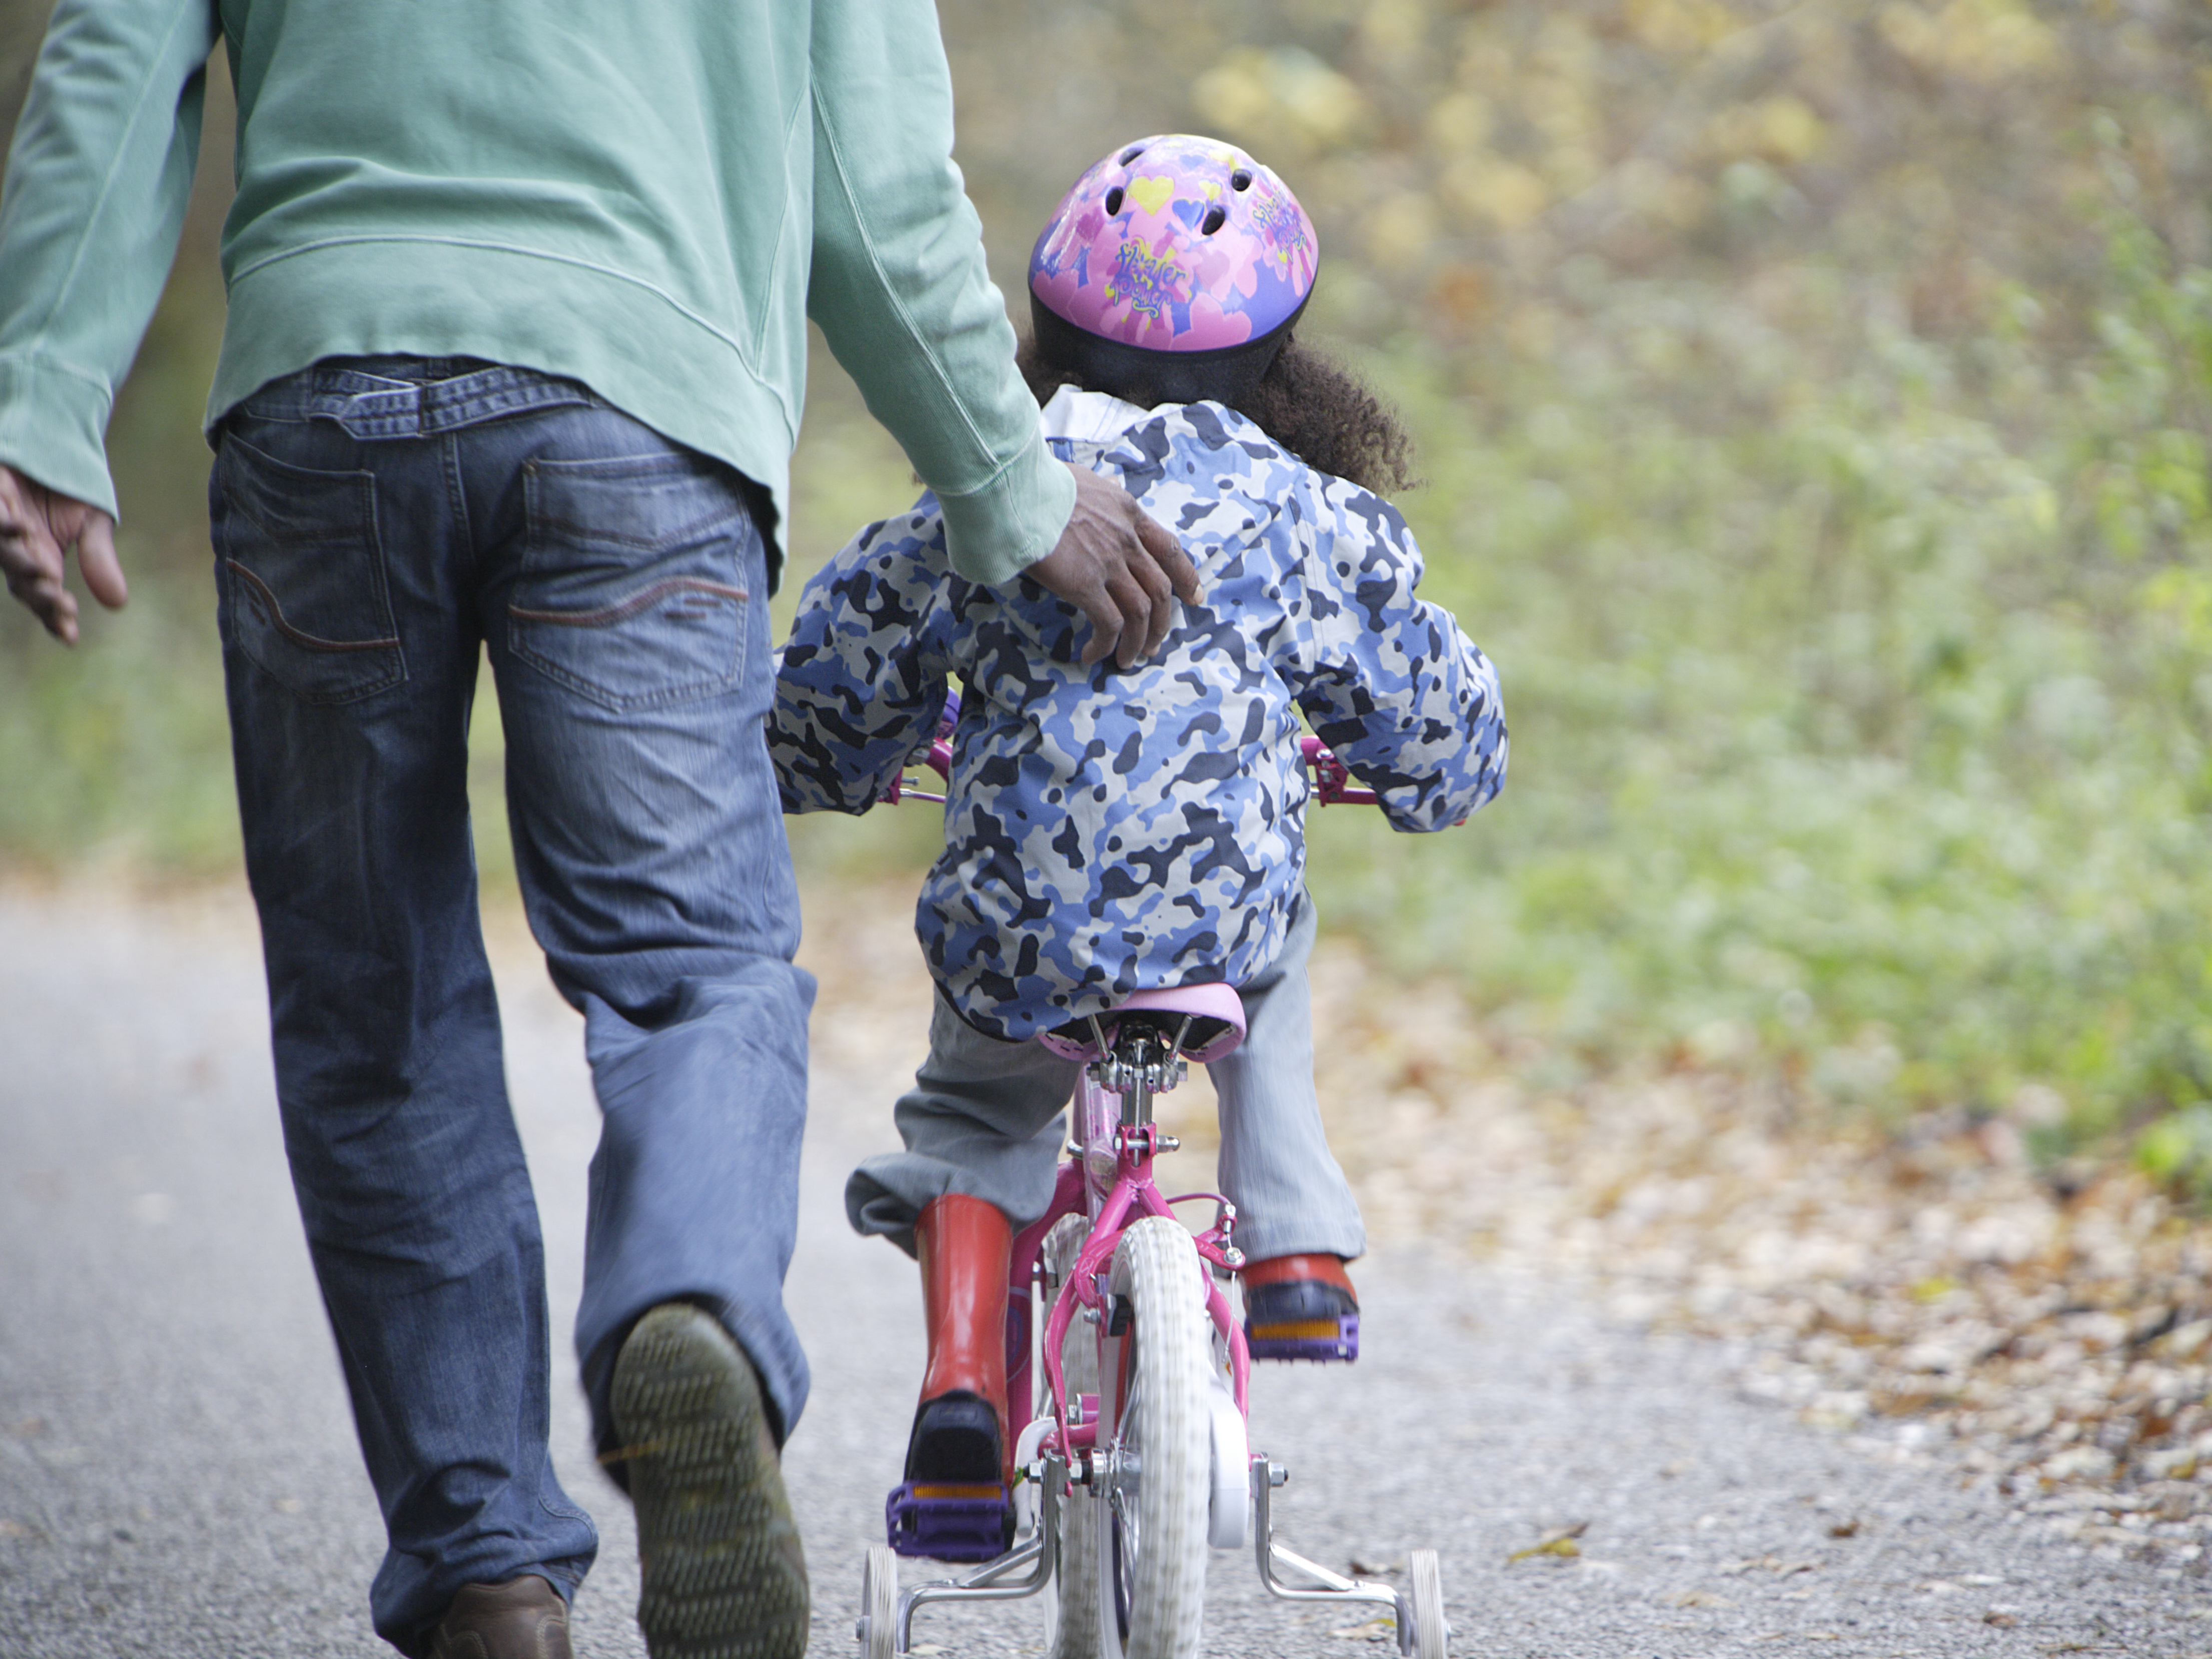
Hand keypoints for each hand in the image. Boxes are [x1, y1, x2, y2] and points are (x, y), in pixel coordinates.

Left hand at [0, 465, 125, 644]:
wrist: (56, 442)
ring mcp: (3, 522)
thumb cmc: (71, 487)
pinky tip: (25, 529)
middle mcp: (17, 548)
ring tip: (47, 574)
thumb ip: (99, 560)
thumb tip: (117, 604)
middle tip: (64, 604)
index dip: (53, 619)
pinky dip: (6, 525)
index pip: (44, 598)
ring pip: (5, 555)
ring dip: (23, 566)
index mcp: (41, 561)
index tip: (70, 637)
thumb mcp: (93, 526)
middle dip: (42, 597)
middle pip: (23, 583)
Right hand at [1022, 463, 1200, 668]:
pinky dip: (1106, 644)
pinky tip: (1093, 653)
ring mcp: (1108, 563)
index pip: (1169, 547)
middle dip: (1163, 621)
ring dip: (1138, 640)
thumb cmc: (1038, 484)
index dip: (1185, 575)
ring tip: (1128, 659)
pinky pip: (1109, 624)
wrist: (1016, 492)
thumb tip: (1104, 493)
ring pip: (1141, 612)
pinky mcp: (1086, 585)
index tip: (1193, 596)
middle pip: (1160, 587)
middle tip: (1155, 643)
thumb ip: (1100, 496)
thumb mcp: (1084, 481)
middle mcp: (1125, 539)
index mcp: (1127, 512)